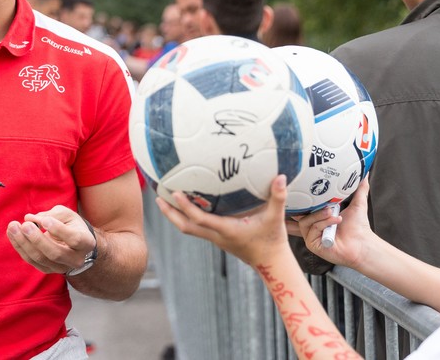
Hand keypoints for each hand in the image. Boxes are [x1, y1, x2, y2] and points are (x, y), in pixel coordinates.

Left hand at [7, 206, 96, 273]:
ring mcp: (60, 267)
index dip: (59, 230)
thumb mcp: (68, 215)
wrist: (74, 244)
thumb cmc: (71, 225)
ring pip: (40, 258)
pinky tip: (12, 234)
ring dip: (24, 242)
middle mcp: (75, 259)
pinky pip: (31, 260)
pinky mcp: (47, 269)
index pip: (74, 239)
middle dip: (37, 239)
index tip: (44, 221)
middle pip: (54, 253)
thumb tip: (31, 218)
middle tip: (24, 225)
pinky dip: (20, 246)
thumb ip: (52, 215)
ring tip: (13, 227)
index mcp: (86, 242)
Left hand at [156, 175, 290, 266]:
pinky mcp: (217, 239)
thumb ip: (278, 197)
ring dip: (174, 216)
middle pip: (185, 227)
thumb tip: (281, 176)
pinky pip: (196, 228)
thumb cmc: (272, 240)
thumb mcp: (276, 218)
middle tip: (157, 199)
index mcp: (227, 230)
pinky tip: (185, 206)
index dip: (186, 207)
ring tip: (163, 201)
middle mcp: (217, 236)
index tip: (175, 194)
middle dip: (170, 214)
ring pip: (188, 229)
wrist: (271, 263)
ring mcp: (215, 239)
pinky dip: (186, 218)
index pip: (200, 219)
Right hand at [292, 177, 373, 268]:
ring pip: (305, 220)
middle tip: (319, 199)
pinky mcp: (312, 244)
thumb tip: (364, 174)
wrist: (363, 244)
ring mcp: (310, 235)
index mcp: (317, 217)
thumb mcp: (357, 203)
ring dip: (320, 214)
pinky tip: (336, 221)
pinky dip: (324, 223)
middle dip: (306, 205)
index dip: (300, 199)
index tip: (299, 189)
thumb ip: (360, 188)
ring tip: (332, 212)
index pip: (303, 206)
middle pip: (299, 213)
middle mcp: (311, 226)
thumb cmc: (358, 227)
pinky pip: (312, 229)